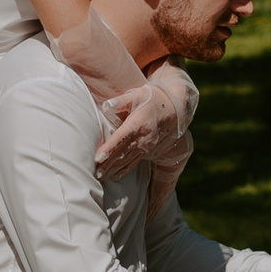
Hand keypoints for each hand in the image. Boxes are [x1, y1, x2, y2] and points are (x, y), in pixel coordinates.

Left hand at [94, 62, 198, 177]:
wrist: (175, 108)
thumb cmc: (152, 99)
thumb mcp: (139, 94)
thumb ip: (121, 100)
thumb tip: (107, 104)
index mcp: (138, 123)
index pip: (121, 137)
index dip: (109, 148)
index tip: (98, 157)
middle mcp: (143, 138)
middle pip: (122, 153)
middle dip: (108, 164)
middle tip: (95, 174)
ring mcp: (147, 146)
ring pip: (128, 160)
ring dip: (114, 169)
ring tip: (101, 177)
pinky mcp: (149, 150)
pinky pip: (134, 162)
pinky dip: (124, 170)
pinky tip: (115, 176)